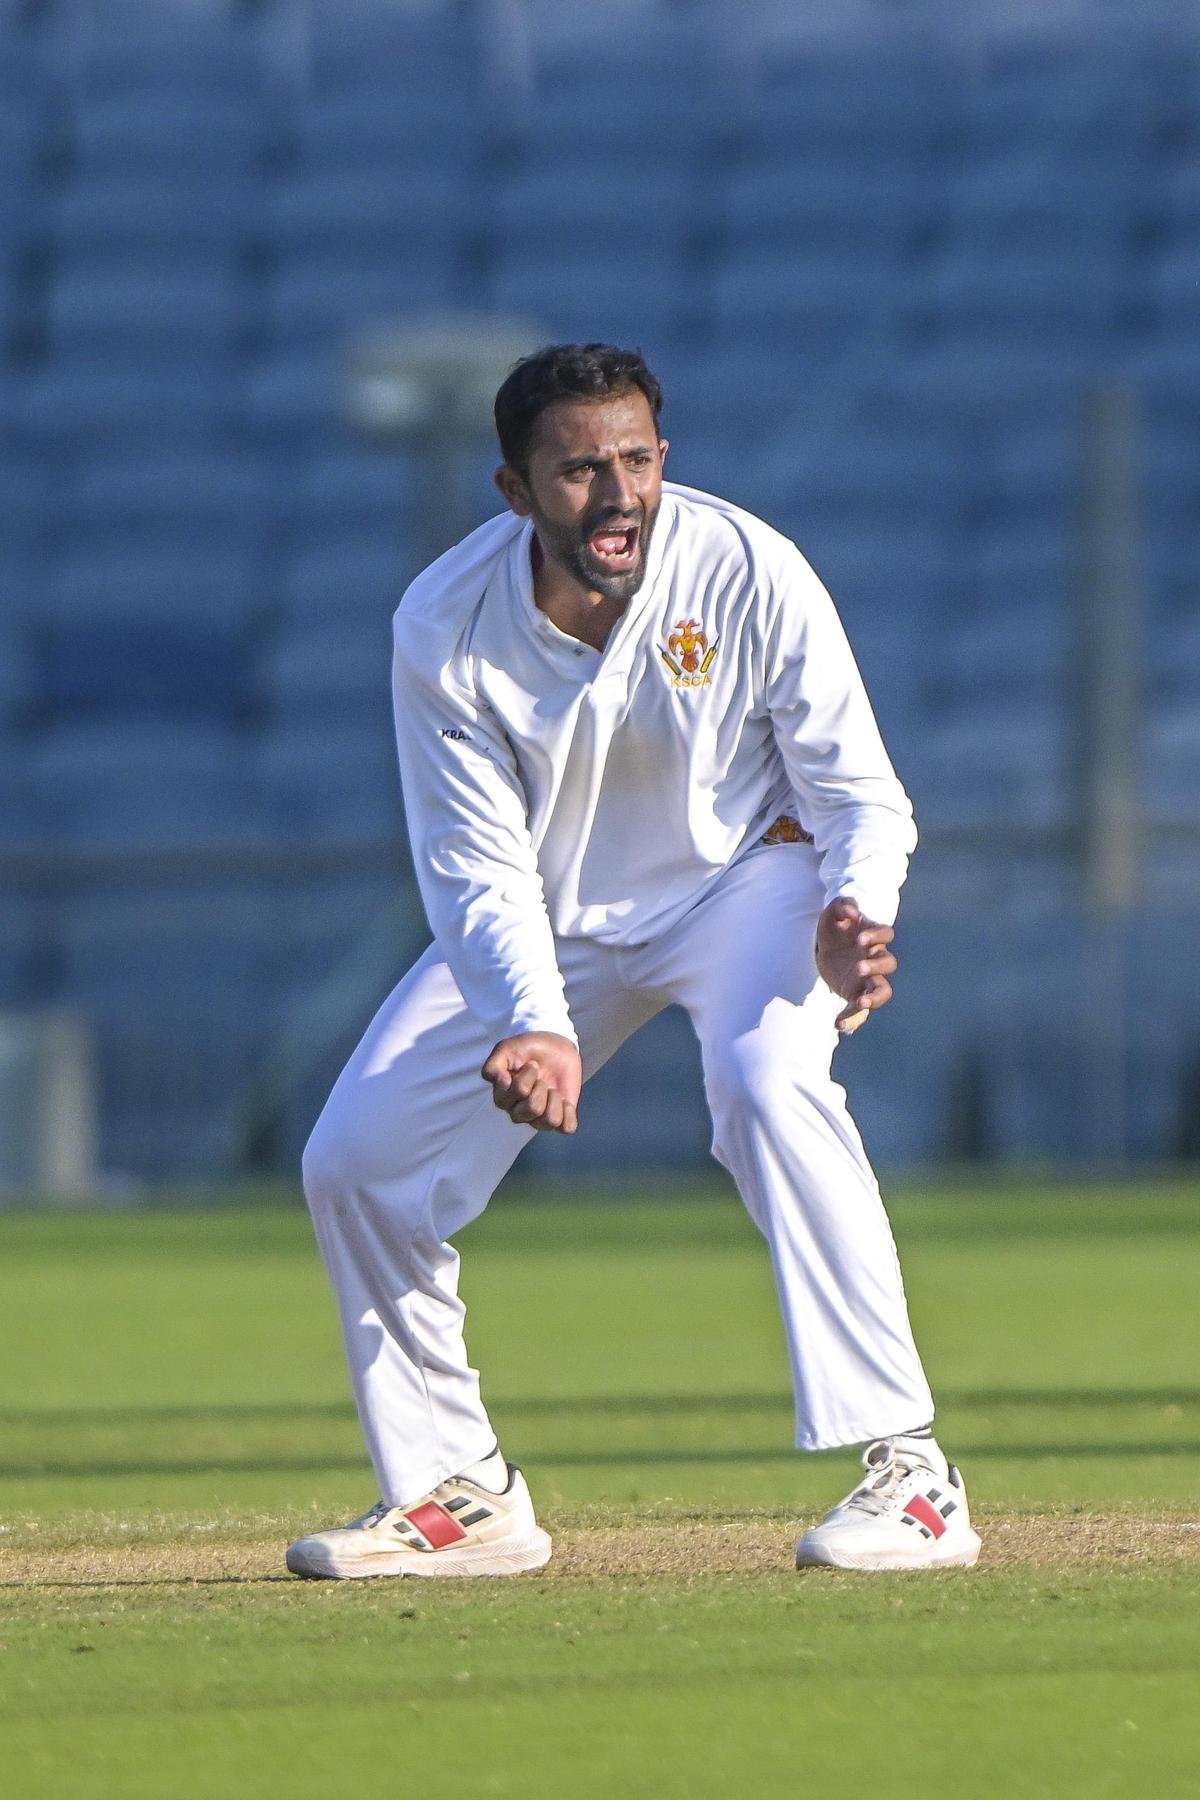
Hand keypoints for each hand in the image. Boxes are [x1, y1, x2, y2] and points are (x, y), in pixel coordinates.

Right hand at [481, 1032, 581, 1133]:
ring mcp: (538, 1119)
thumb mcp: (506, 1049)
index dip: (528, 1075)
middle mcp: (518, 1113)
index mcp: (503, 1098)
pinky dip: (569, 1112)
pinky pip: (566, 1127)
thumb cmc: (527, 1050)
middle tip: (541, 1076)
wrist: (553, 1046)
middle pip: (533, 1108)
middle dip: (541, 1085)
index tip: (530, 1064)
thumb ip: (493, 1066)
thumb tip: (500, 1083)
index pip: (518, 1092)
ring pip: (550, 1120)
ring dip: (555, 1098)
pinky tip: (564, 1100)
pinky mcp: (559, 1120)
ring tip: (551, 1088)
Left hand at [815, 898, 897, 1035]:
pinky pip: (860, 1012)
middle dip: (876, 967)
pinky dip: (852, 1020)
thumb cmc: (835, 925)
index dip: (877, 936)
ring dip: (874, 998)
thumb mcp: (833, 911)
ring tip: (860, 1002)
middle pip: (889, 964)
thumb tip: (852, 911)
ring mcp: (867, 979)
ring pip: (882, 992)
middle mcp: (874, 959)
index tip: (860, 939)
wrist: (826, 945)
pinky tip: (838, 1024)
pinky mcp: (855, 994)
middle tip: (859, 967)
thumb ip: (843, 906)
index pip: (886, 934)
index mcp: (872, 937)